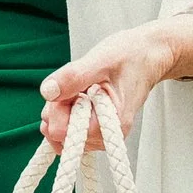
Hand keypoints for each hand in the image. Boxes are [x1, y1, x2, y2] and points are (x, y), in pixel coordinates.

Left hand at [39, 18, 192, 149]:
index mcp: (110, 125)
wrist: (146, 56)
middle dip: (57, 109)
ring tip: (79, 88)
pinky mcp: (94, 128)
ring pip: (61, 133)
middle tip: (75, 85)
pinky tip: (77, 95)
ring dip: (60, 109)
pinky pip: (68, 129)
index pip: (64, 133)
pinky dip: (64, 111)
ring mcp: (99, 134)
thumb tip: (46, 92)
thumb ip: (72, 77)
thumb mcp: (99, 60)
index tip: (70, 88)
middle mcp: (105, 136)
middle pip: (59, 135)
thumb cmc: (129, 56)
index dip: (58, 108)